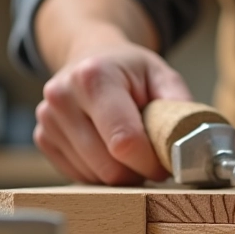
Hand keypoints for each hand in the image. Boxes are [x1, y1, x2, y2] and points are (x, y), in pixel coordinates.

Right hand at [34, 40, 191, 184]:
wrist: (90, 55)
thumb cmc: (129, 69)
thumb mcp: (162, 75)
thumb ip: (180, 107)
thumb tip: (191, 145)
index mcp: (93, 77)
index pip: (124, 142)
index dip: (151, 162)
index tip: (165, 162)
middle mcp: (62, 97)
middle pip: (108, 167)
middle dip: (137, 172)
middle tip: (150, 158)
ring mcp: (48, 120)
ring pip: (94, 177)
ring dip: (120, 174)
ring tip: (129, 149)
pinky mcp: (43, 139)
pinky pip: (79, 176)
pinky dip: (100, 172)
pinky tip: (108, 150)